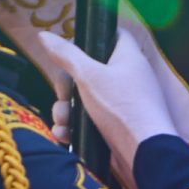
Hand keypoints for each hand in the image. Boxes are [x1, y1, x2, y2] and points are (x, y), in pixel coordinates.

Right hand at [38, 31, 177, 181]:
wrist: (144, 154)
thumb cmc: (121, 108)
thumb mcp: (88, 76)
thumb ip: (65, 55)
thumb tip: (43, 35)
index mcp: (127, 57)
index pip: (113, 34)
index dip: (92, 37)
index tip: (73, 48)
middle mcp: (127, 77)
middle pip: (89, 70)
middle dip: (67, 86)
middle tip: (62, 97)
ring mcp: (122, 103)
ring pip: (85, 98)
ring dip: (66, 110)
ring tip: (61, 122)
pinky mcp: (116, 126)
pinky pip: (90, 120)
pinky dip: (75, 126)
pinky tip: (64, 135)